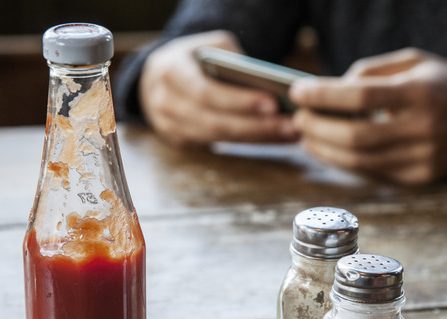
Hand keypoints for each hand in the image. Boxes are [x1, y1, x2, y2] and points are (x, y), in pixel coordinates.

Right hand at [138, 30, 295, 147]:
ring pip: (218, 139)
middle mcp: (165, 103)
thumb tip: (263, 80)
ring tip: (290, 132)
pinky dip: (248, 141)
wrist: (155, 77)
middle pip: (214, 123)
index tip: (272, 103)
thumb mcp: (207, 45)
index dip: (238, 101)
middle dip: (255, 126)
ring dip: (257, 137)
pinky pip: (219, 145)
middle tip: (291, 125)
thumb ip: (231, 56)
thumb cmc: (191, 58)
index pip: (206, 92)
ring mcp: (170, 127)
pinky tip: (274, 137)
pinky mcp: (181, 141)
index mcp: (170, 72)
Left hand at [289, 48, 446, 183]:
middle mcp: (423, 128)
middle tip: (297, 118)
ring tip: (305, 136)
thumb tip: (330, 90)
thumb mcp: (413, 62)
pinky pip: (371, 172)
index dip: (323, 95)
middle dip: (317, 128)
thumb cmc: (442, 84)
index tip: (298, 92)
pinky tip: (328, 149)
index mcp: (420, 92)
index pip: (360, 96)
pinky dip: (344, 161)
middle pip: (355, 135)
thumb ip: (370, 72)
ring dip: (324, 149)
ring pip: (359, 160)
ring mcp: (423, 157)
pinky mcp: (420, 177)